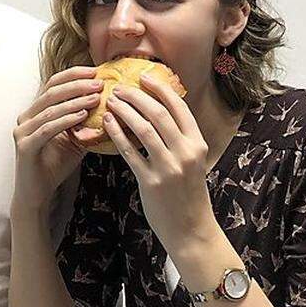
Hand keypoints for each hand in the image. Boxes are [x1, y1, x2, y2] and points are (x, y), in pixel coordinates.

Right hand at [11, 66, 104, 214]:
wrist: (38, 193)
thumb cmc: (55, 165)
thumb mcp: (75, 139)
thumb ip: (86, 122)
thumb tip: (113, 106)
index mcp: (35, 111)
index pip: (53, 84)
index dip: (73, 74)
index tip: (96, 71)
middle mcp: (25, 117)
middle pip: (51, 92)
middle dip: (77, 85)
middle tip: (99, 83)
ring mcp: (22, 131)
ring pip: (50, 109)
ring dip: (75, 101)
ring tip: (96, 98)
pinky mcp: (24, 146)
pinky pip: (47, 128)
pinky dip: (66, 120)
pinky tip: (83, 117)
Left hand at [102, 74, 215, 253]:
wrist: (191, 230)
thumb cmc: (188, 194)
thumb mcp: (192, 162)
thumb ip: (180, 139)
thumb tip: (158, 112)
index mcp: (198, 144)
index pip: (179, 107)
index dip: (160, 88)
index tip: (144, 76)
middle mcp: (186, 152)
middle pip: (158, 113)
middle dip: (137, 96)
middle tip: (119, 87)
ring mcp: (169, 167)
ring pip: (143, 128)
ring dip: (124, 111)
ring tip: (111, 101)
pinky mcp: (151, 181)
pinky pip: (129, 151)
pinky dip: (117, 133)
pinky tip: (107, 123)